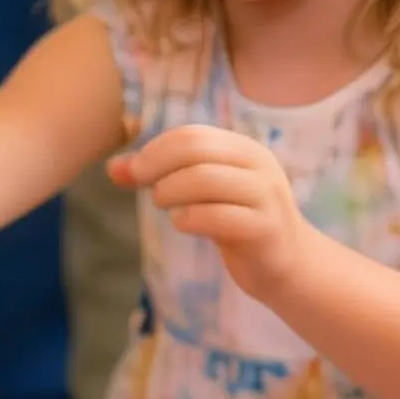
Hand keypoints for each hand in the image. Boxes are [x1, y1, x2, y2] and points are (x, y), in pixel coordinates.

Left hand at [109, 124, 309, 301]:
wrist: (286, 263)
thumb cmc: (236, 222)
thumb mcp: (200, 195)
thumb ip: (161, 177)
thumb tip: (112, 168)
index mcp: (242, 149)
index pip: (191, 135)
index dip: (154, 151)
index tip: (132, 172)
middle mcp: (258, 165)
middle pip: (196, 149)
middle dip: (158, 167)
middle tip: (145, 189)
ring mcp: (265, 196)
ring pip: (206, 179)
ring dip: (171, 192)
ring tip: (165, 205)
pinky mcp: (265, 229)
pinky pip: (219, 217)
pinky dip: (190, 219)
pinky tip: (183, 223)